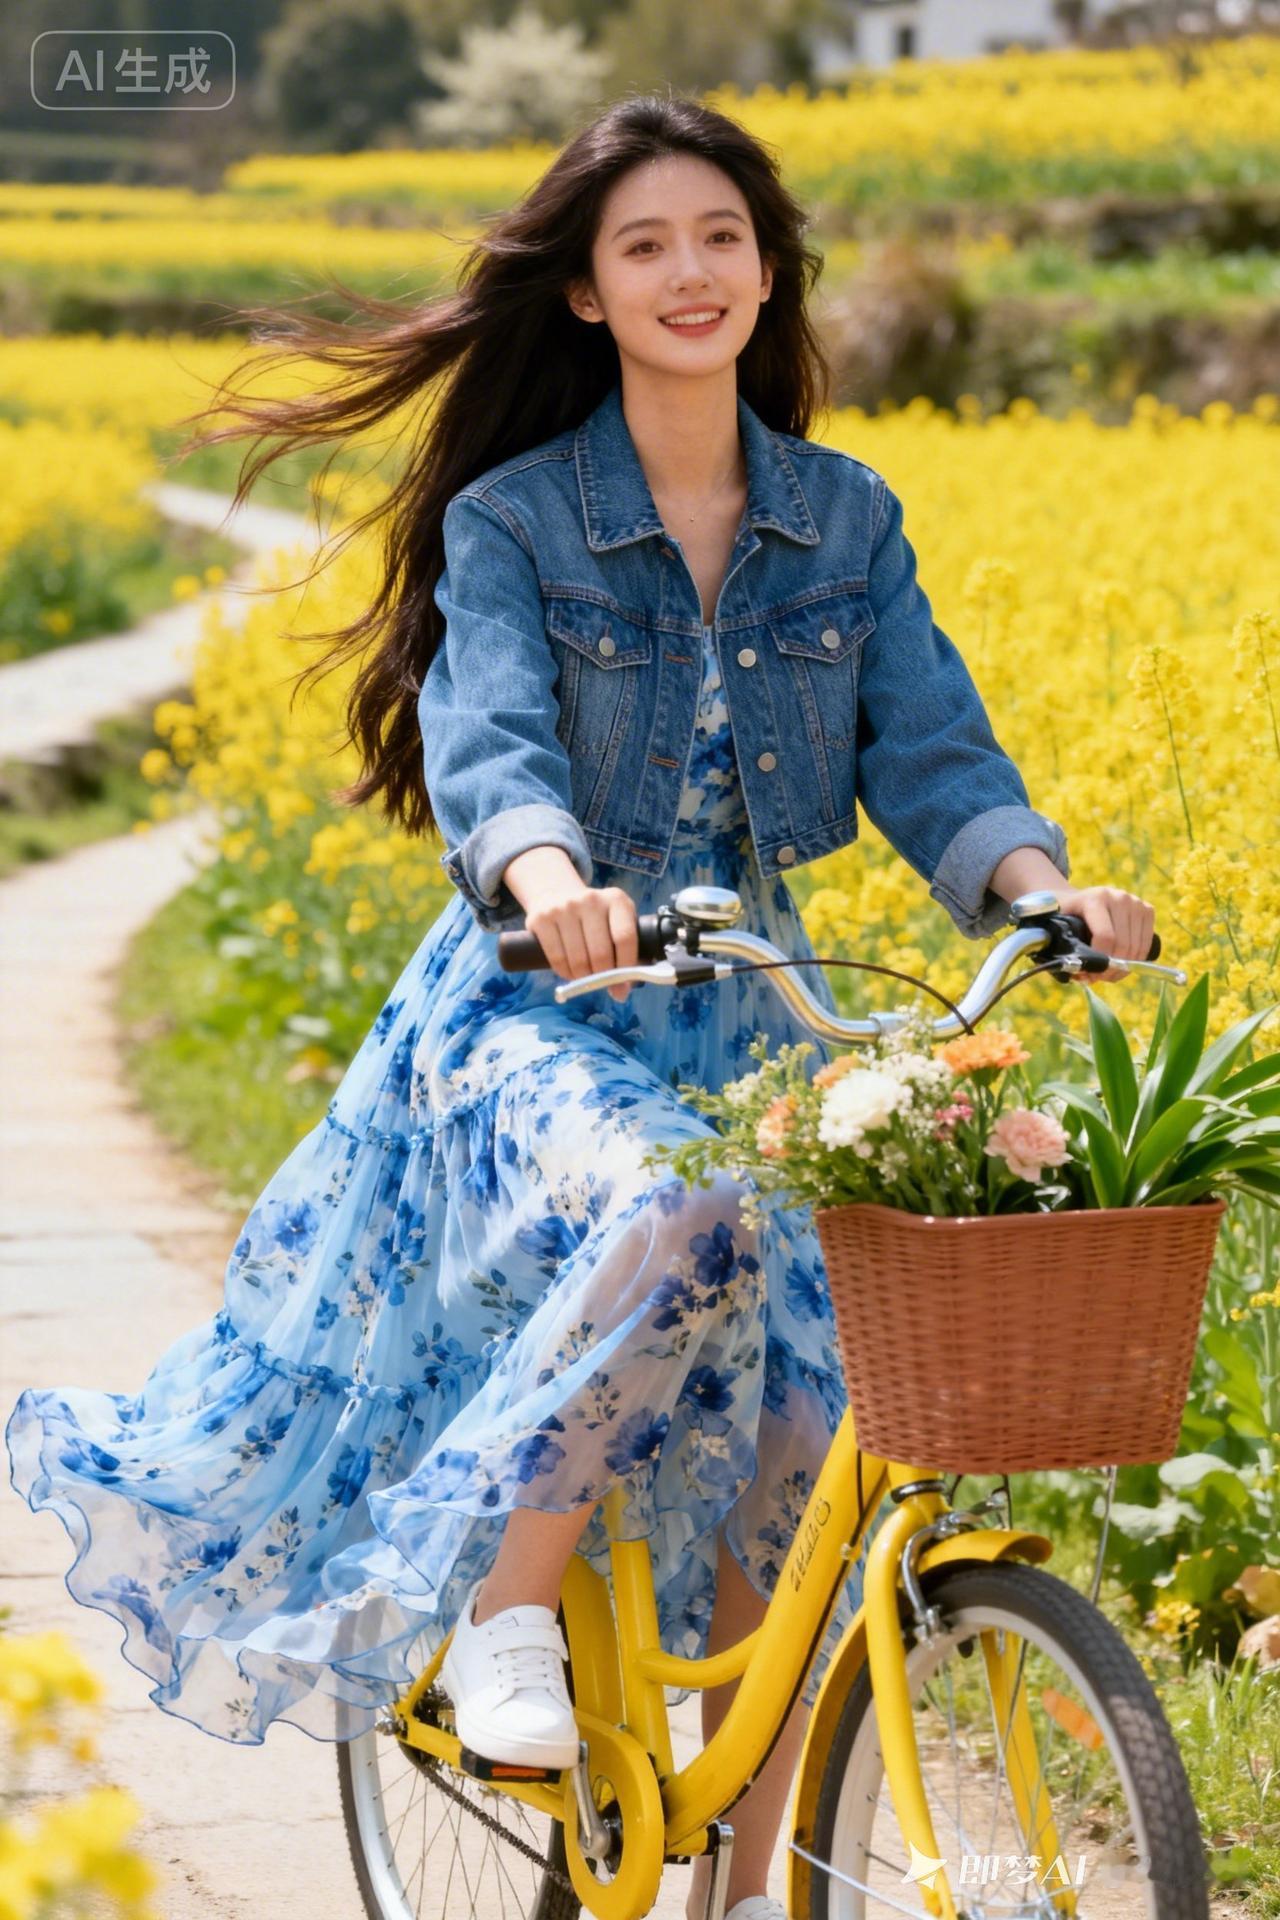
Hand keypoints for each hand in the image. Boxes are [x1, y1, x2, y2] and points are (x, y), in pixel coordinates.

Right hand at [512, 870, 639, 1001]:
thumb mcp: (615, 921)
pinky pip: (557, 958)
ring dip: (582, 978)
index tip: (622, 987)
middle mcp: (590, 900)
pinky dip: (565, 973)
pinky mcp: (541, 919)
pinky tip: (569, 972)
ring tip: (585, 977)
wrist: (557, 895)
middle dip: (602, 977)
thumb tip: (622, 990)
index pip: (625, 938)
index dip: (625, 968)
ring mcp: (563, 908)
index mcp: (616, 900)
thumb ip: (625, 949)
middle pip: (601, 953)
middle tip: (600, 984)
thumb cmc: (594, 918)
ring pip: (578, 960)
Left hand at [1054, 884, 1156, 983]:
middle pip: (1123, 944)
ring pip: (1137, 946)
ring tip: (1109, 973)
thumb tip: (1082, 974)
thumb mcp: (1060, 928)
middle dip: (1112, 967)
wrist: (1080, 899)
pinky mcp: (1147, 909)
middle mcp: (1118, 897)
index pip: (1106, 937)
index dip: (1100, 961)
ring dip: (1125, 967)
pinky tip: (1123, 963)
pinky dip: (1136, 959)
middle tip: (1099, 978)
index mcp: (1095, 899)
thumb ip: (1065, 950)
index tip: (1091, 973)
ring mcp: (1135, 902)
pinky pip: (1146, 943)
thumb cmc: (1067, 917)